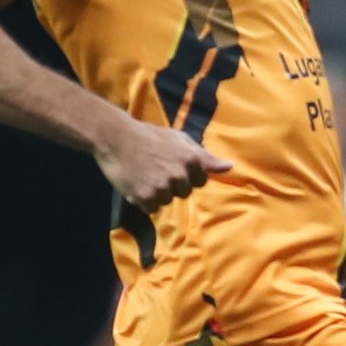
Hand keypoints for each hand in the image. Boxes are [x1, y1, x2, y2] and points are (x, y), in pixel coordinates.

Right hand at [95, 118, 230, 209]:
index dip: (187, 175)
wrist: (115, 137)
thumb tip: (230, 167)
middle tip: (156, 169)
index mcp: (191, 160)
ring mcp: (162, 187)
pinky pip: (152, 209)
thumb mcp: (180, 139)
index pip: (201, 181)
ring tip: (144, 175)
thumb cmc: (150, 136)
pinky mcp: (145, 197)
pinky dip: (144, 201)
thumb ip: (205, 156)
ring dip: (158, 193)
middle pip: (185, 193)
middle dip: (173, 184)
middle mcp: (179, 175)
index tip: (172, 166)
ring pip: (167, 201)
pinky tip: (137, 184)